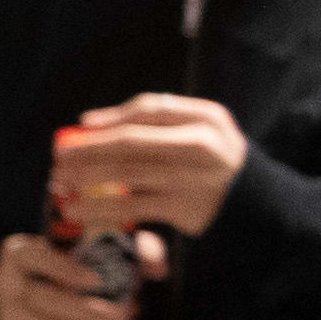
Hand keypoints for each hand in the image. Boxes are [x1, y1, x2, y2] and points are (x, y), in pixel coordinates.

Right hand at [0, 229, 158, 319]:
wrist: (59, 285)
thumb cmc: (85, 260)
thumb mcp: (104, 245)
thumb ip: (132, 249)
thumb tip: (159, 267)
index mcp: (17, 253)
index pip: (32, 258)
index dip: (63, 269)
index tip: (97, 280)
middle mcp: (2, 285)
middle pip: (40, 300)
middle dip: (85, 312)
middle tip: (126, 317)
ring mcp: (8, 318)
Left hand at [56, 94, 249, 238]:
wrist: (260, 207)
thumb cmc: (218, 166)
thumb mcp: (206, 133)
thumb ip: (164, 123)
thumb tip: (94, 122)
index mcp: (207, 118)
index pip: (150, 109)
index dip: (111, 117)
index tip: (82, 125)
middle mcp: (201, 145)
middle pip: (131, 141)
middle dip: (89, 149)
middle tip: (60, 157)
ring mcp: (192, 177)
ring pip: (126, 173)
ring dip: (86, 178)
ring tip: (60, 183)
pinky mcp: (183, 208)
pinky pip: (131, 205)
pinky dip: (99, 207)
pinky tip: (77, 210)